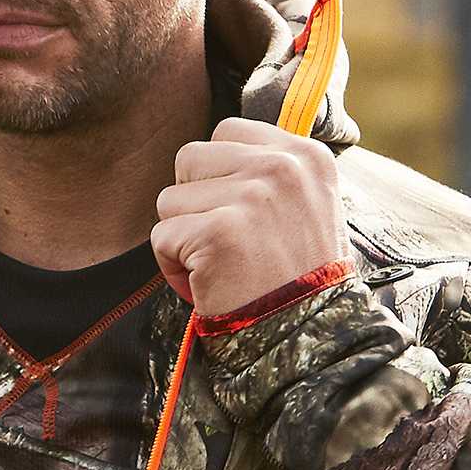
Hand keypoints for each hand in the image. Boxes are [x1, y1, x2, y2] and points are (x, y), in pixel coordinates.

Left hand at [155, 118, 349, 320]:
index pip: (227, 132)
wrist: (308, 337)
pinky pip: (162, 237)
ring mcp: (251, 198)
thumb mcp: (308, 206)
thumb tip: (216, 151)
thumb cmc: (299, 279)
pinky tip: (208, 284)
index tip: (236, 214)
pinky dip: (174, 268)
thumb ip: (271, 171)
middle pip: (190, 158)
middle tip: (222, 242)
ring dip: (182, 237)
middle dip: (193, 203)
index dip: (217, 175)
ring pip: (169, 199)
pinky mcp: (218, 233)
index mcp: (305, 156)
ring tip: (219, 266)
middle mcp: (281, 168)